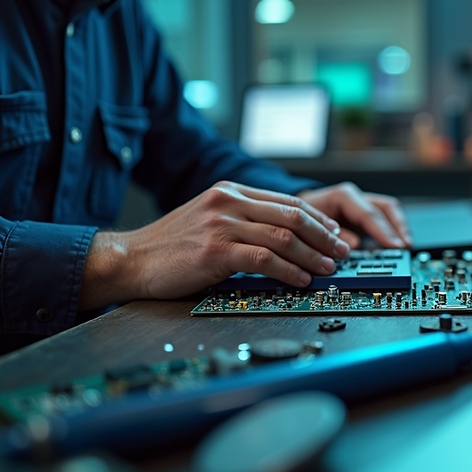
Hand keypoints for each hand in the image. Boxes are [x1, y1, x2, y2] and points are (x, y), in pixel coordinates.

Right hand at [78, 181, 350, 309]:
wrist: (130, 259)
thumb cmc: (170, 247)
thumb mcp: (208, 220)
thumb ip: (242, 221)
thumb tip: (285, 238)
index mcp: (229, 191)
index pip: (286, 201)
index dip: (317, 220)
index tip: (335, 234)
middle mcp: (228, 202)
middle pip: (292, 215)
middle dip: (323, 236)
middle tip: (342, 252)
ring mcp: (221, 225)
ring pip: (283, 237)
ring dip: (312, 255)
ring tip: (328, 269)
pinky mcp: (215, 251)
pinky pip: (264, 259)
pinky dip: (289, 270)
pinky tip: (301, 279)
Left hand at [298, 182, 412, 248]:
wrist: (297, 212)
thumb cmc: (302, 217)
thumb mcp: (311, 226)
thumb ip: (333, 234)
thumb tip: (354, 245)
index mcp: (343, 196)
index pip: (369, 214)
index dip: (383, 231)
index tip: (394, 245)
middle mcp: (356, 198)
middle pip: (386, 208)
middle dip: (397, 228)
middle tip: (404, 246)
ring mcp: (363, 205)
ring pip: (389, 211)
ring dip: (399, 228)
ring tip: (406, 245)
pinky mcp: (365, 216)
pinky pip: (385, 219)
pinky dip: (392, 231)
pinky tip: (397, 243)